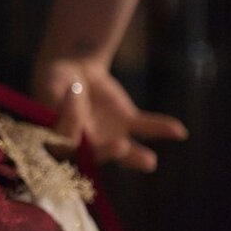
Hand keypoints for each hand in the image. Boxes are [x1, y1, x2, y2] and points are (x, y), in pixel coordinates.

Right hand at [32, 59, 186, 171]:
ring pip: (124, 153)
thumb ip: (54, 97)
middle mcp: (87, 145)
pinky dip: (161, 129)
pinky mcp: (128, 123)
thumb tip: (66, 103)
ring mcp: (109, 137)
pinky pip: (146, 128)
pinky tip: (178, 131)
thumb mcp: (52, 84)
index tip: (72, 99)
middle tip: (120, 146)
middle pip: (97, 154)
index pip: (66, 144)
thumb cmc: (55, 79)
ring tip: (149, 161)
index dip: (70, 128)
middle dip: (109, 152)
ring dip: (136, 158)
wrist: (75, 69)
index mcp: (61, 139)